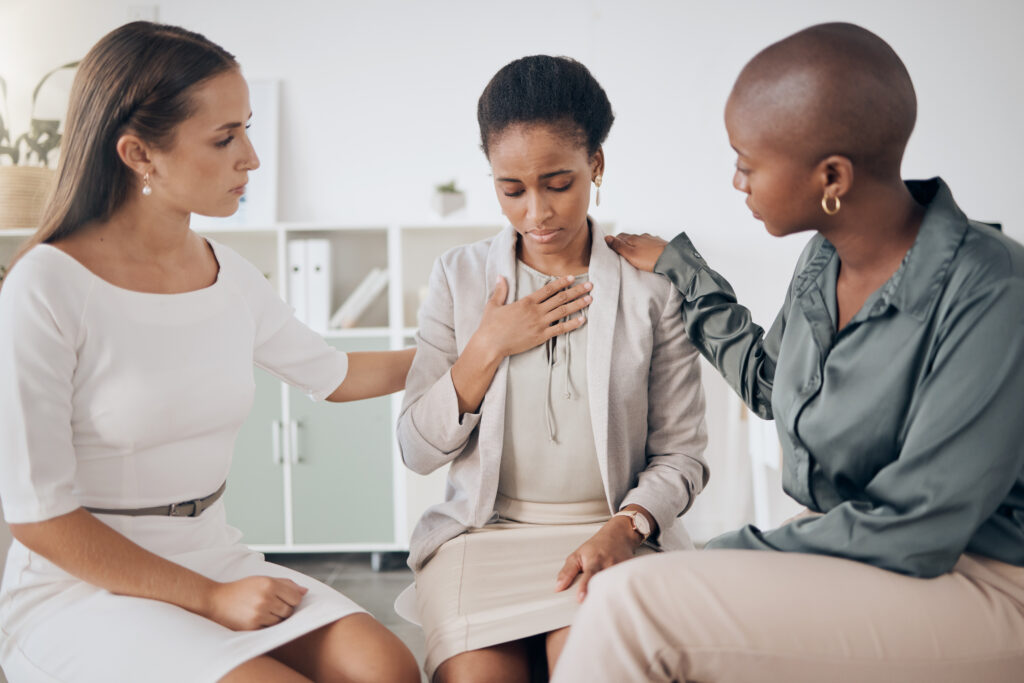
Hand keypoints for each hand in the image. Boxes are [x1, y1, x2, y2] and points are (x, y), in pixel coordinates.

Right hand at [202, 576, 307, 629]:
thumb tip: (305, 592)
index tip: (284, 599)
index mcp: (269, 584)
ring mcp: (258, 614)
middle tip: (270, 606)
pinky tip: (257, 619)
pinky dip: (267, 626)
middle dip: (284, 609)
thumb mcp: (262, 580)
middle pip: (289, 611)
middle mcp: (265, 598)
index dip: (292, 599)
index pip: (296, 597)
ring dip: (275, 619)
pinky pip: (270, 630)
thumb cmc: (242, 589)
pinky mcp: (252, 627)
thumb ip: (286, 584)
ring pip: (281, 622)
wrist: (215, 601)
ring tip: (262, 612)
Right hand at [473, 275, 592, 358]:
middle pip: (561, 298)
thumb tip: (500, 276)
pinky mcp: (541, 336)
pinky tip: (582, 319)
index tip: (572, 277)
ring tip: (590, 299)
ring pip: (563, 311)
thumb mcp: (493, 305)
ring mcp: (540, 324)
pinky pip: (560, 329)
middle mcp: (536, 311)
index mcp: (526, 302)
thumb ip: (500, 290)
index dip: (562, 282)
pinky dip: (572, 324)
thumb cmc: (490, 325)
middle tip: (590, 285)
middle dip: (577, 291)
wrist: (490, 344)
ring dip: (578, 304)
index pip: (548, 289)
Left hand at [555, 516, 640, 602]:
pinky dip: (622, 593)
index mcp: (595, 561)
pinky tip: (619, 600)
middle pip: (605, 583)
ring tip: (606, 608)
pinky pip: (626, 586)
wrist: (619, 535)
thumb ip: (567, 571)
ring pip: (617, 585)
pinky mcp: (631, 572)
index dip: (585, 587)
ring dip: (612, 596)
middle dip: (600, 595)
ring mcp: (622, 569)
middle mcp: (609, 565)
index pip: (589, 574)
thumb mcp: (578, 555)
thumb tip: (558, 588)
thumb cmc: (597, 547)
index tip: (580, 599)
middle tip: (593, 609)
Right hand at [605, 233, 667, 272]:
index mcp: (633, 238)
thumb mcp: (630, 255)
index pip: (619, 236)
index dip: (614, 242)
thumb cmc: (651, 259)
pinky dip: (646, 248)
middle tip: (621, 252)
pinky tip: (647, 254)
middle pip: (629, 238)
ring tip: (634, 254)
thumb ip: (618, 246)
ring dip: (636, 245)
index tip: (612, 248)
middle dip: (624, 243)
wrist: (672, 259)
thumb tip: (606, 237)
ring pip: (640, 241)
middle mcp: (642, 236)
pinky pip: (650, 244)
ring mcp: (652, 239)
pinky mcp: (660, 243)